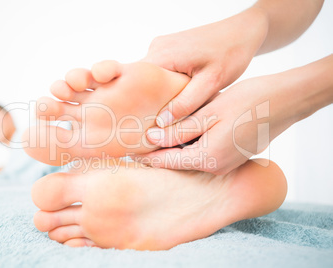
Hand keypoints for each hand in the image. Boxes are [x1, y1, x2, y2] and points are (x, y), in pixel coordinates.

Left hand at [135, 73, 300, 174]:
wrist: (285, 101)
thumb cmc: (249, 103)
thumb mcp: (209, 113)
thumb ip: (179, 128)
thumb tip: (152, 138)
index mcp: (208, 158)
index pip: (166, 161)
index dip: (146, 156)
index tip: (128, 150)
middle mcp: (216, 167)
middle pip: (177, 161)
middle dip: (157, 152)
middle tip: (136, 140)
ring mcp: (226, 163)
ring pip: (190, 157)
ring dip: (173, 147)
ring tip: (153, 135)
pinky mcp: (233, 155)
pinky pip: (203, 152)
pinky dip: (189, 144)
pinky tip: (181, 132)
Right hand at [142, 7, 267, 125]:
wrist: (242, 32)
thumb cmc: (231, 54)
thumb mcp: (210, 82)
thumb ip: (186, 103)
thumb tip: (161, 123)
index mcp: (163, 55)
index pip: (135, 82)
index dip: (138, 103)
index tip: (146, 121)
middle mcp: (157, 47)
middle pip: (140, 80)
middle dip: (148, 100)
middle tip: (159, 120)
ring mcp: (162, 46)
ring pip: (150, 76)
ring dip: (157, 92)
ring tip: (169, 109)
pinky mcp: (169, 48)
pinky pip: (159, 69)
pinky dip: (165, 83)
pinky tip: (177, 94)